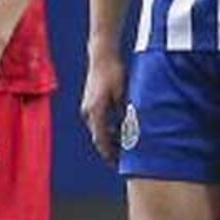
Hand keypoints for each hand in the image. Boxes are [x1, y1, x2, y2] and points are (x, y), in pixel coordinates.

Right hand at [81, 44, 126, 163]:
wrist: (102, 55)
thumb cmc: (114, 72)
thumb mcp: (124, 93)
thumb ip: (125, 113)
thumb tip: (132, 130)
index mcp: (96, 111)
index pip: (102, 140)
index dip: (110, 153)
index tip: (120, 164)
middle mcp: (88, 112)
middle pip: (99, 137)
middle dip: (110, 150)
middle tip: (123, 161)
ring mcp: (87, 107)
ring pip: (98, 130)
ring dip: (109, 139)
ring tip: (123, 148)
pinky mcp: (89, 103)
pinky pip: (97, 122)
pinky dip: (106, 129)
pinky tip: (118, 131)